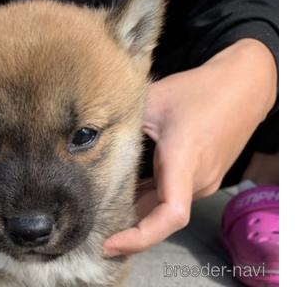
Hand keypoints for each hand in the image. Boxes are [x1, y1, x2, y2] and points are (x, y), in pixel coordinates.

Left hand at [103, 38, 276, 256]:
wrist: (244, 86)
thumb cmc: (198, 90)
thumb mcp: (152, 100)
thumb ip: (122, 125)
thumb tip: (86, 144)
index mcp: (184, 159)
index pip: (169, 215)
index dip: (140, 237)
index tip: (110, 244)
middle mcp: (197, 178)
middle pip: (160, 217)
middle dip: (127, 227)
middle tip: (91, 223)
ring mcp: (205, 180)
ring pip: (166, 207)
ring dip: (138, 209)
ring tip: (104, 203)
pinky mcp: (205, 177)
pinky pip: (174, 196)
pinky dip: (151, 198)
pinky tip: (129, 187)